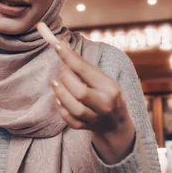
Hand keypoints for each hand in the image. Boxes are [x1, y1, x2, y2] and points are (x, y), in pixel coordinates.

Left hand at [49, 41, 135, 163]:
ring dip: (61, 93)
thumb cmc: (108, 95)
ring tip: (54, 82)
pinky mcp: (86, 127)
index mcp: (110, 87)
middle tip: (59, 68)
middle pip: (80, 92)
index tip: (56, 45)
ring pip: (74, 108)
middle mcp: (104, 104)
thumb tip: (64, 47)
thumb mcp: (104, 79)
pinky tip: (58, 99)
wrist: (116, 124)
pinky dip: (61, 109)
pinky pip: (70, 120)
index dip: (68, 57)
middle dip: (65, 78)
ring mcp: (95, 118)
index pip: (85, 70)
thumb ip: (85, 66)